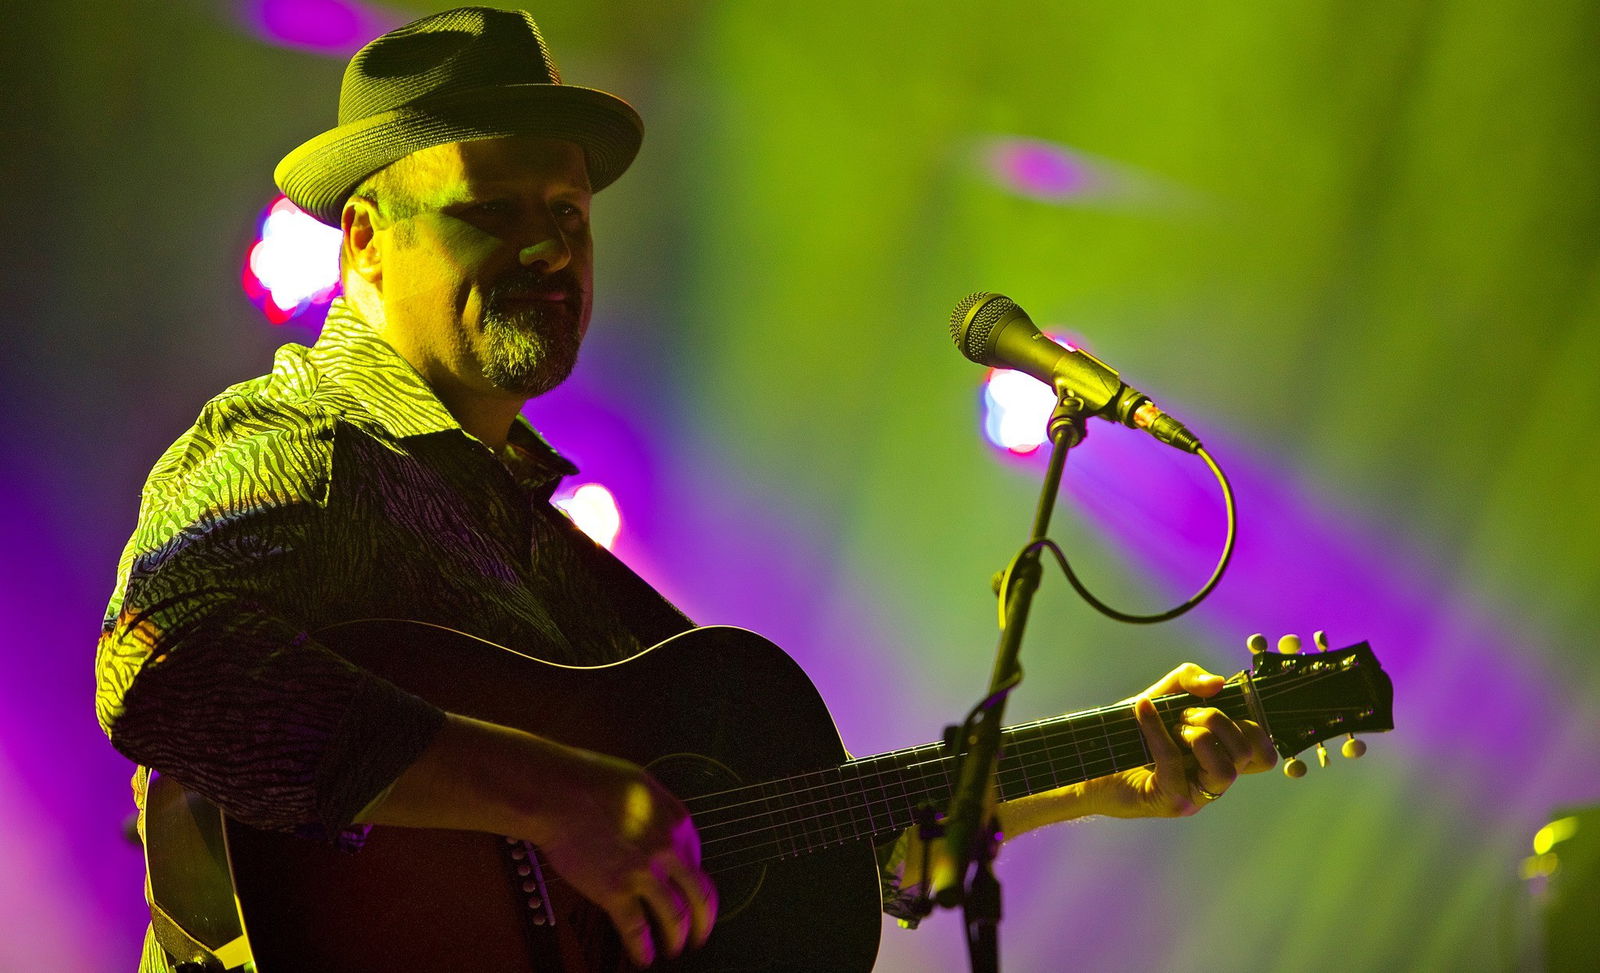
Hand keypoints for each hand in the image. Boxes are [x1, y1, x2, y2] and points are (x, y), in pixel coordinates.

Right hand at [521, 744, 717, 967]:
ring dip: (678, 938)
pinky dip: (643, 949)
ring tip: (675, 948)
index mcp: (677, 822)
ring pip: (676, 917)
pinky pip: (637, 930)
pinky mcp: (615, 892)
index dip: (692, 880)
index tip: (688, 892)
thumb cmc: (591, 782)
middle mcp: (668, 849)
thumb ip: (659, 813)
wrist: (558, 794)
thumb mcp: (642, 786)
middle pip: (701, 895)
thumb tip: (664, 831)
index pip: (697, 860)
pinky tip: (644, 957)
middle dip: (704, 920)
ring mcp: (643, 873)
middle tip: (700, 933)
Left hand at [1081, 663, 1275, 817]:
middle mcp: (1213, 780)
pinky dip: (1157, 729)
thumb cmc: (1130, 732)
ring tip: (1175, 726)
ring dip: (1200, 735)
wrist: (1089, 759)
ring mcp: (1195, 796)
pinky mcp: (1169, 801)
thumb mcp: (1163, 695)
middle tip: (1185, 714)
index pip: (1264, 754)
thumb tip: (1217, 684)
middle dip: (1218, 721)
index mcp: (1220, 758)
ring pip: (1225, 770)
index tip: (1220, 708)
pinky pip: (1174, 763)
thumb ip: (1189, 681)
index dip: (1252, 727)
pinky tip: (1142, 709)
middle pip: (1248, 754)